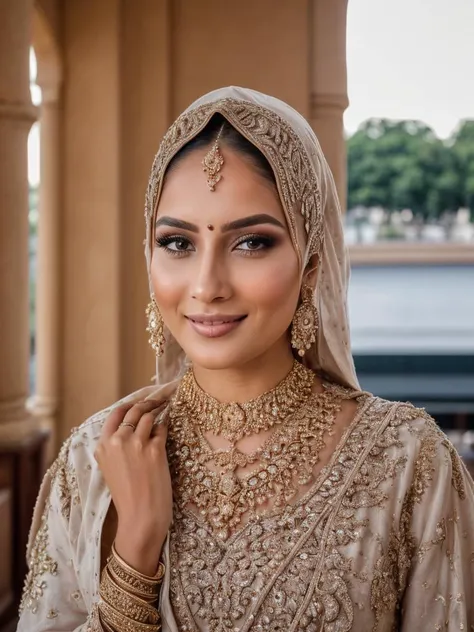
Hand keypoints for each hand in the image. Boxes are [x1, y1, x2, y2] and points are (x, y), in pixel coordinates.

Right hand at [95, 399, 171, 575]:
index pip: (115, 414)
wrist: (140, 519)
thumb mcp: (113, 469)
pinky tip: (169, 426)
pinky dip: (166, 426)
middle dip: (148, 402)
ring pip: (149, 416)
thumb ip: (116, 447)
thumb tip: (133, 426)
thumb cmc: (129, 497)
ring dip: (159, 412)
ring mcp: (136, 444)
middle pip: (134, 410)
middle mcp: (117, 441)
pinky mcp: (155, 449)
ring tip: (166, 410)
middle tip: (159, 399)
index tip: (141, 400)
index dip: (130, 404)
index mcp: (102, 447)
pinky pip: (163, 428)